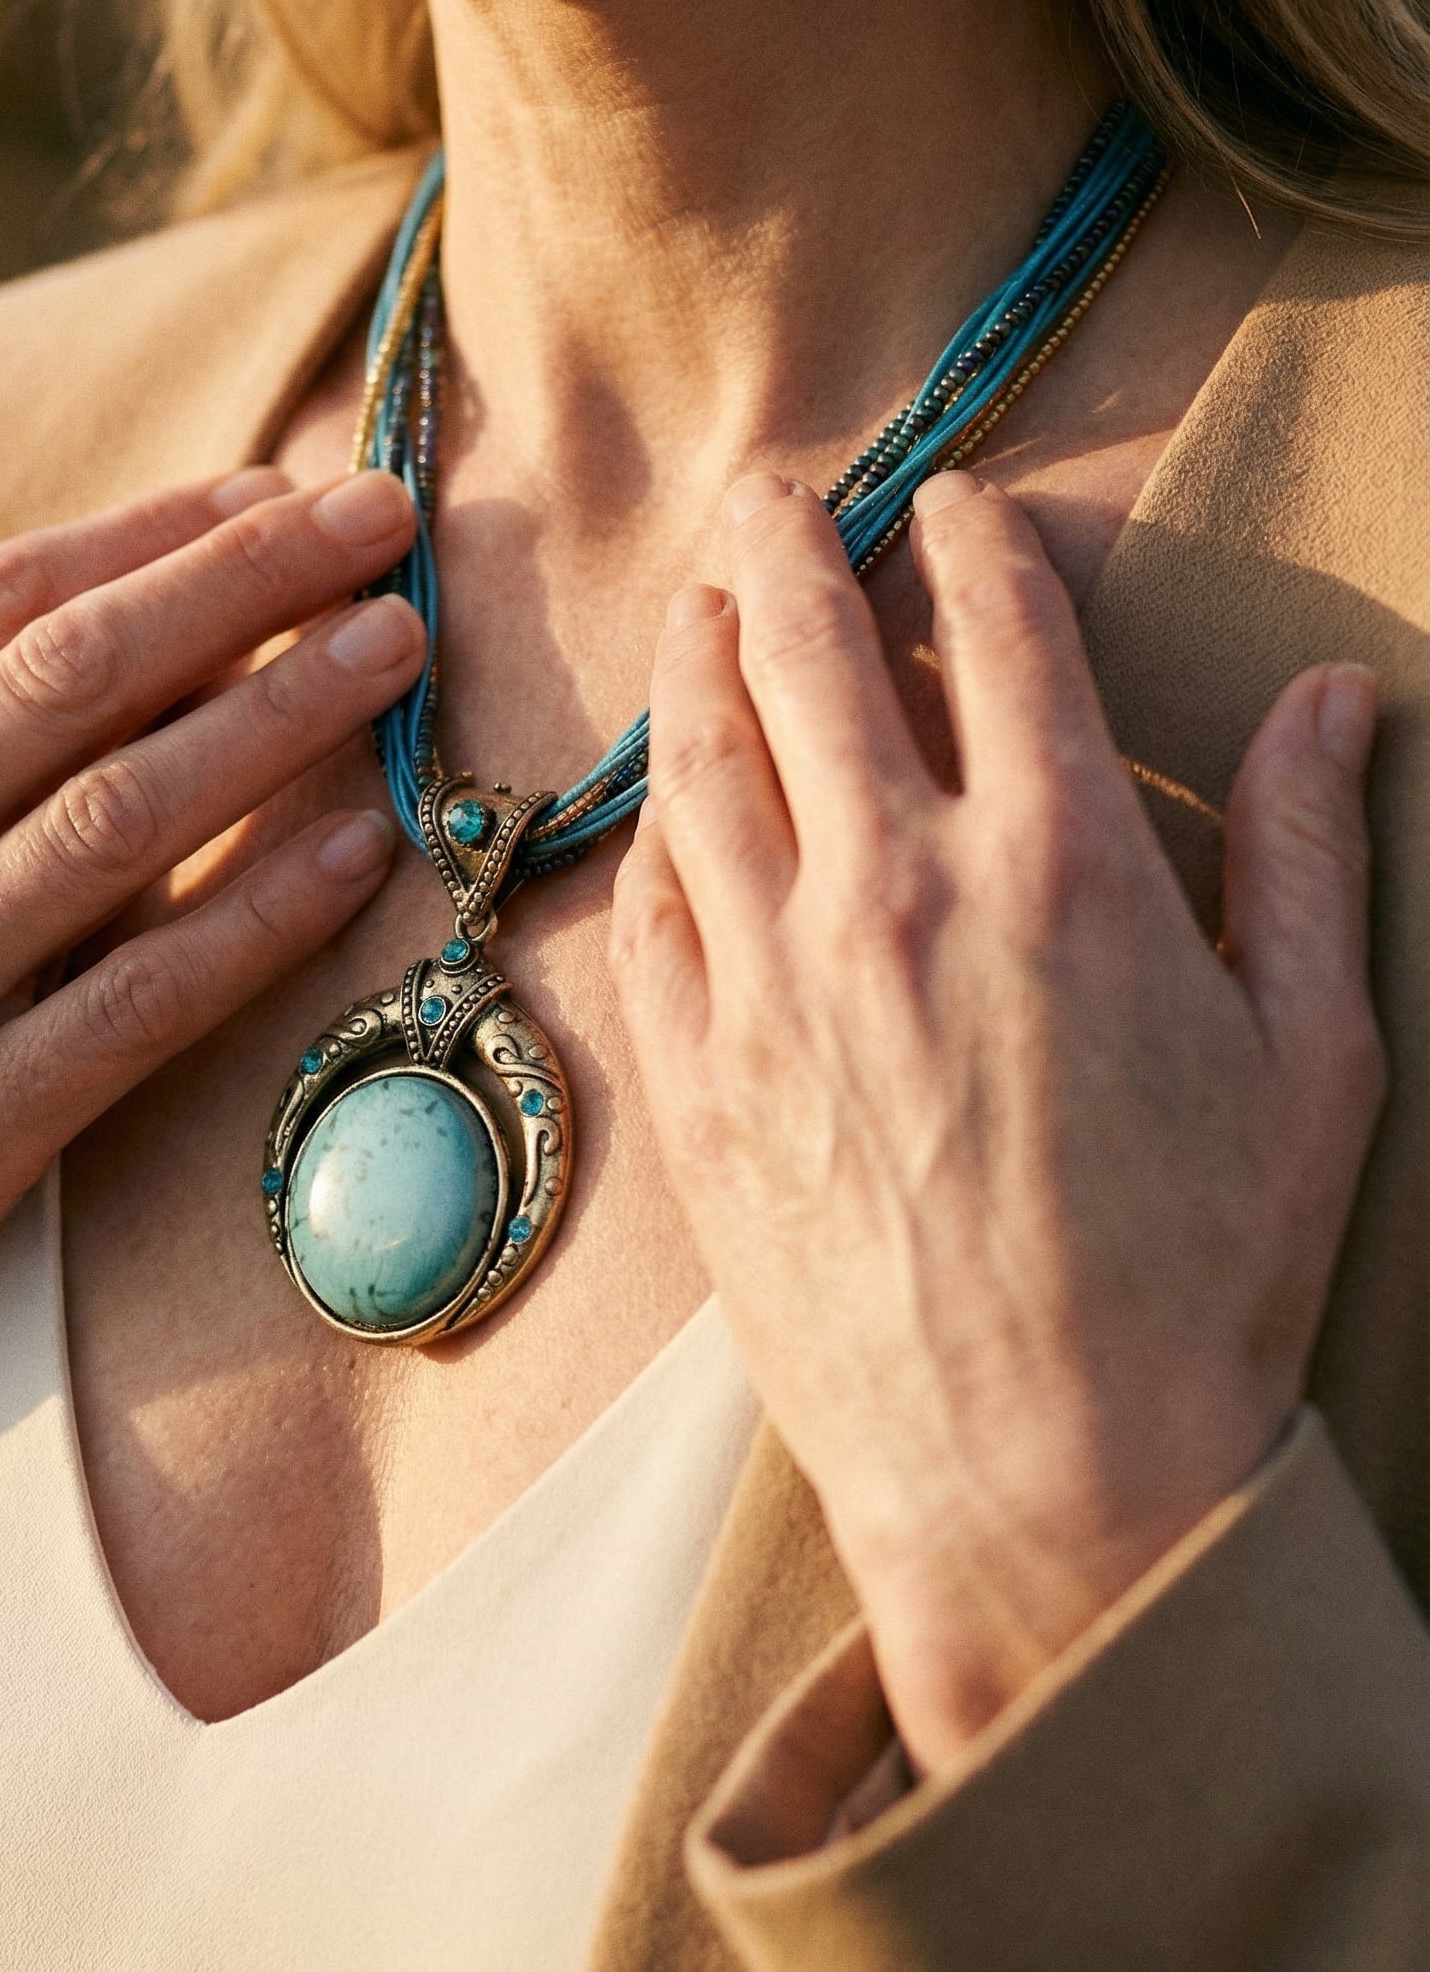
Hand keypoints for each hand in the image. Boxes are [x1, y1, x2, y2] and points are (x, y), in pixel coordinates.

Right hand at [0, 465, 424, 1633]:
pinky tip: (354, 853)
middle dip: (242, 582)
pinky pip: (135, 1006)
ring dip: (276, 716)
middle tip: (381, 519)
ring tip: (394, 649)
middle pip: (69, 680)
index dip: (144, 535)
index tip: (269, 495)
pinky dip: (255, 919)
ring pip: (117, 819)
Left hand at [611, 468, 1383, 1774]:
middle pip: (808, 649)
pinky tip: (669, 803)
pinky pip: (647, 907)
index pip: (996, 623)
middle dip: (792, 540)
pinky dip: (654, 828)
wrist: (1045, 1480)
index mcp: (1058, 866)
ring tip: (704, 604)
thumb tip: (1325, 700)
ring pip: (698, 758)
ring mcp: (769, 987)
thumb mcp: (1314, 1059)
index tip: (959, 501)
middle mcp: (893, 895)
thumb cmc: (1201, 1276)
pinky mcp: (696, 1081)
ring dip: (696, 653)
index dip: (973, 532)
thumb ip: (1310, 854)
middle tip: (778, 491)